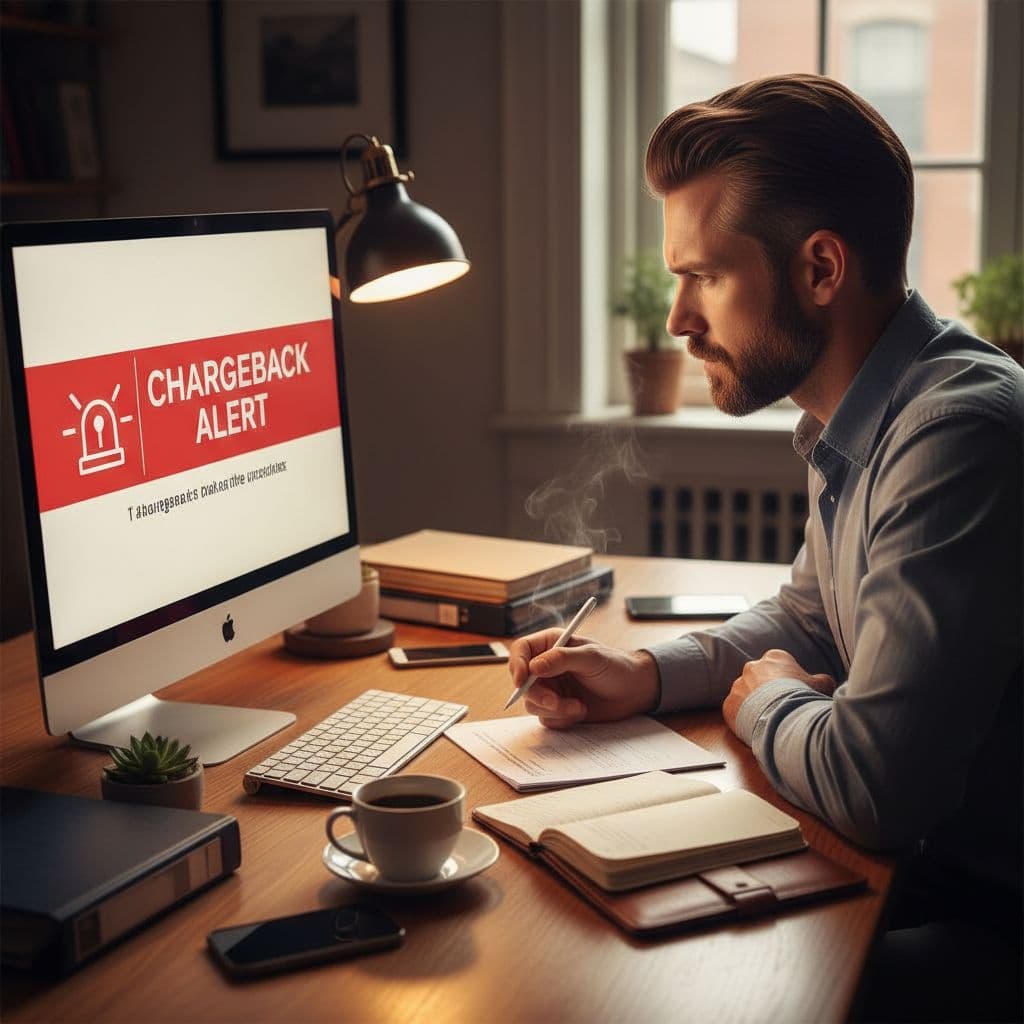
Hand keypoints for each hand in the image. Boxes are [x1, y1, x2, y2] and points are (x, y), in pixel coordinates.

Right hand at [507, 628, 659, 728]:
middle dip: (538, 695)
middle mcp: (547, 666)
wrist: (634, 692)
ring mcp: (551, 688)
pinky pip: (546, 718)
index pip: (521, 650)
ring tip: (578, 706)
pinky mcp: (558, 708)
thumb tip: (533, 666)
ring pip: (533, 703)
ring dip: (554, 709)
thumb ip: (561, 659)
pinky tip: (580, 710)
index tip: (521, 680)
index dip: (516, 664)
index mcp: (551, 645)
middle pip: (522, 682)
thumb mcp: (591, 657)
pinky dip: (562, 718)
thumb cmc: (616, 666)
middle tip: (555, 702)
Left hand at [722, 649, 836, 737]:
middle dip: (768, 691)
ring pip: (746, 694)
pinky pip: (736, 710)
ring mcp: (738, 685)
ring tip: (769, 719)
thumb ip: (822, 680)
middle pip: (760, 678)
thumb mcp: (822, 685)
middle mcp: (752, 667)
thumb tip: (825, 682)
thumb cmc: (803, 697)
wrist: (782, 716)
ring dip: (755, 704)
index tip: (793, 693)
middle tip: (780, 707)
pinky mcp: (729, 703)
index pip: (779, 665)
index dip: (787, 680)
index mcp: (774, 657)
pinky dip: (744, 718)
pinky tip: (758, 726)